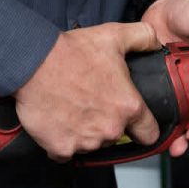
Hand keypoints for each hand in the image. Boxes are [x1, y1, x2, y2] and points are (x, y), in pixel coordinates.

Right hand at [13, 22, 160, 161]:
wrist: (33, 64)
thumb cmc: (72, 52)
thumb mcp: (115, 36)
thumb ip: (143, 37)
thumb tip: (156, 42)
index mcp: (128, 106)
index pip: (150, 134)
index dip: (144, 128)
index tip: (137, 124)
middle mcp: (110, 129)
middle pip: (117, 136)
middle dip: (108, 122)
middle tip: (94, 101)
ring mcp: (85, 142)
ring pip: (92, 143)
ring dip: (86, 131)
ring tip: (74, 107)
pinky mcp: (61, 148)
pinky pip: (66, 151)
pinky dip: (63, 140)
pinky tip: (59, 120)